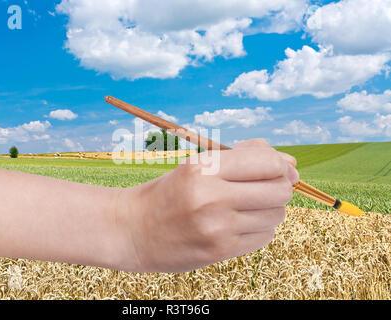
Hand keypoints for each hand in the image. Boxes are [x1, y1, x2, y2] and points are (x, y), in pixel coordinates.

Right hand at [117, 139, 298, 272]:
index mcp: (203, 167)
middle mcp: (211, 196)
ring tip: (248, 207)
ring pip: (275, 215)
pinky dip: (260, 229)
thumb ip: (242, 156)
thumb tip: (289, 162)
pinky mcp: (219, 251)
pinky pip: (263, 237)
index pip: (268, 163)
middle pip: (279, 190)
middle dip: (281, 187)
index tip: (279, 169)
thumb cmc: (168, 192)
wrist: (133, 230)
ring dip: (270, 210)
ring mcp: (216, 227)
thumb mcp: (197, 165)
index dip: (281, 165)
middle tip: (267, 188)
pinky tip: (240, 224)